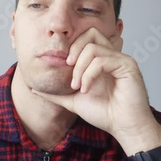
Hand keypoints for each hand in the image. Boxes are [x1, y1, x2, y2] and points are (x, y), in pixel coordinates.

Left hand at [32, 27, 160, 154]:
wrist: (122, 127)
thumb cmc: (104, 114)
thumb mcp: (73, 100)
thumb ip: (56, 93)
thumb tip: (33, 88)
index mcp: (102, 59)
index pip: (86, 36)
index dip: (72, 46)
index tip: (65, 66)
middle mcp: (113, 55)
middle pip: (90, 33)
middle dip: (74, 50)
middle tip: (68, 68)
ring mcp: (121, 59)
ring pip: (92, 48)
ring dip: (79, 68)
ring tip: (77, 86)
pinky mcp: (128, 66)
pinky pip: (101, 60)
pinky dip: (89, 74)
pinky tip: (86, 89)